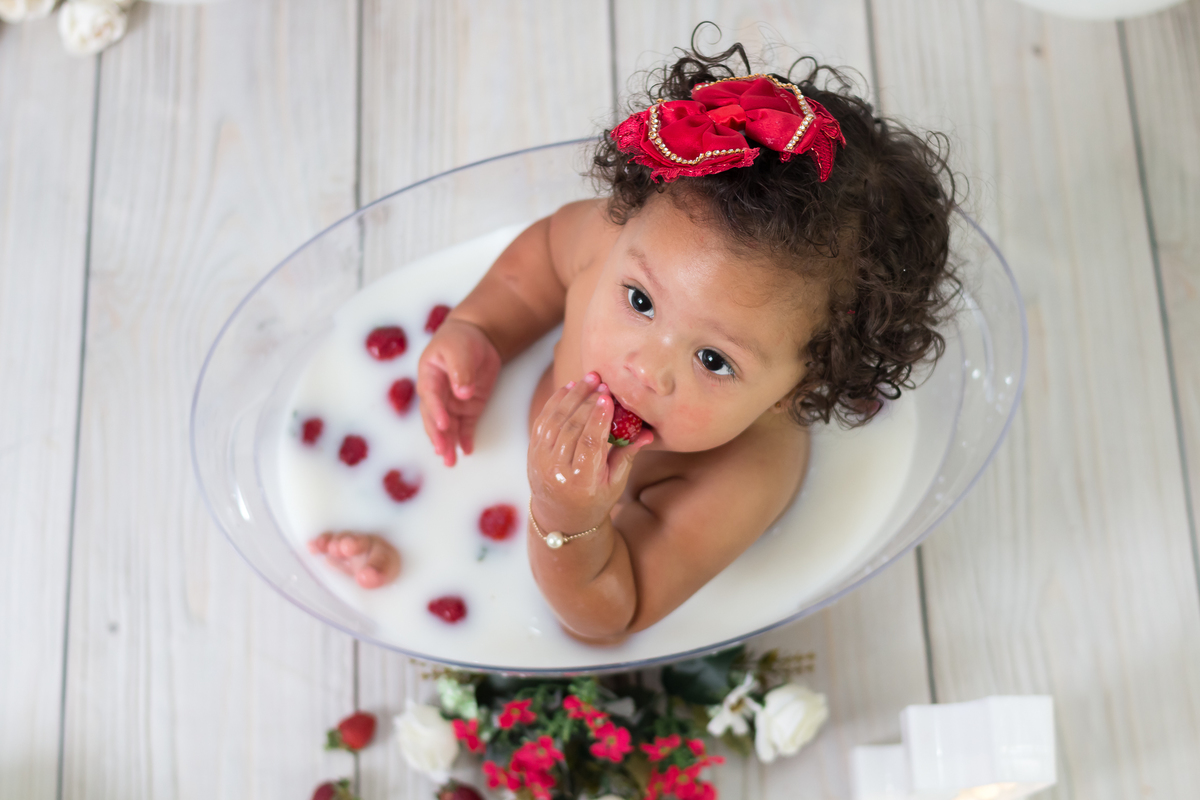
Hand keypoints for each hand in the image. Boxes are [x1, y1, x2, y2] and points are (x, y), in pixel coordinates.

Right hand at [417, 318, 501, 466]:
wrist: (475, 336)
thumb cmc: (460, 339)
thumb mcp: (459, 349)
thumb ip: (460, 369)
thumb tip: (462, 392)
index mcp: (429, 376)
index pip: (431, 397)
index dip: (436, 411)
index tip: (443, 425)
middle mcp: (437, 393)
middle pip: (434, 418)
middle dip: (438, 436)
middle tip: (442, 452)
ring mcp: (452, 402)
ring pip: (448, 427)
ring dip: (449, 443)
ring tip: (451, 462)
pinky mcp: (468, 407)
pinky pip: (465, 426)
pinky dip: (465, 438)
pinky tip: (466, 451)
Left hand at [528, 372, 653, 533]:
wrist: (560, 517)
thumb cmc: (593, 500)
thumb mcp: (615, 484)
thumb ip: (627, 455)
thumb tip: (648, 433)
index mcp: (581, 483)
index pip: (589, 445)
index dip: (598, 419)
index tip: (608, 398)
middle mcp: (557, 472)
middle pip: (571, 429)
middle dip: (587, 402)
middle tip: (602, 384)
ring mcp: (541, 461)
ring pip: (555, 421)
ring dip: (571, 396)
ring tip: (588, 380)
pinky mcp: (532, 452)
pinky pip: (543, 421)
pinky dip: (555, 402)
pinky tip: (569, 388)